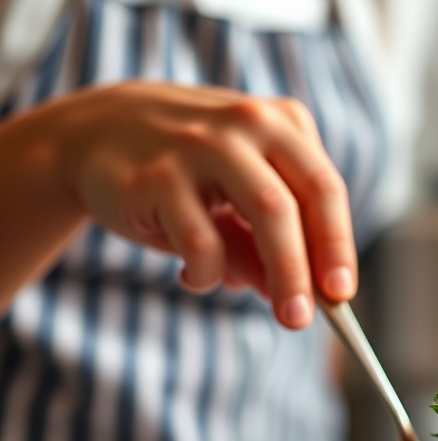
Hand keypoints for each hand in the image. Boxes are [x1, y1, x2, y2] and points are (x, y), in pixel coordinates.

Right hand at [52, 81, 356, 327]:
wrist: (92, 133)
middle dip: (311, 267)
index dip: (338, 245)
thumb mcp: (236, 197)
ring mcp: (202, 144)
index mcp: (280, 124)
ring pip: (267, 213)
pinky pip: (203, 242)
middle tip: (314, 316)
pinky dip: (208, 274)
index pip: (325, 189)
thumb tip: (298, 296)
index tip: (342, 293)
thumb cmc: (186, 171)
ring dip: (284, 274)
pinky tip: (194, 278)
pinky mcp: (157, 175)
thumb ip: (266, 241)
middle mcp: (247, 124)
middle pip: (297, 202)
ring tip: (287, 315)